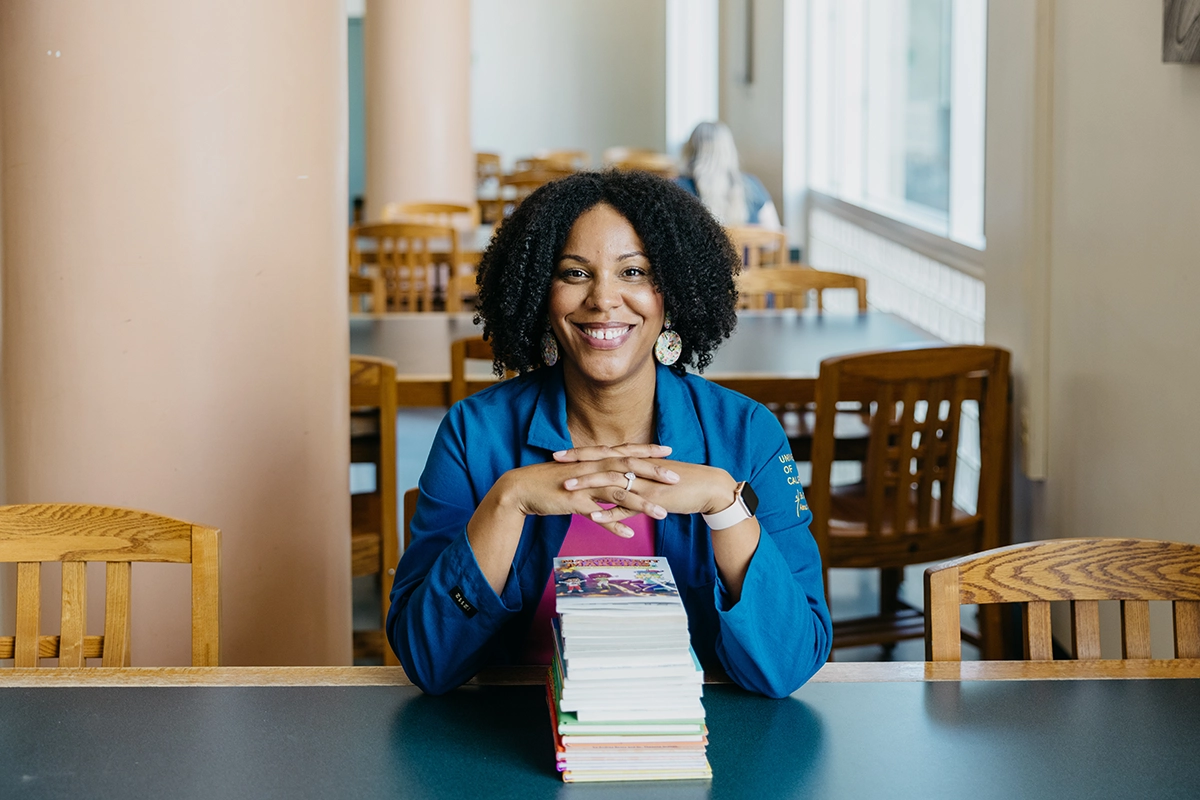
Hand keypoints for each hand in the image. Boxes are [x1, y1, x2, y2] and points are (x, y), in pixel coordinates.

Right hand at [495, 443, 679, 537]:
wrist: (522, 488)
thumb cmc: (551, 481)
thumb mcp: (578, 473)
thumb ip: (597, 473)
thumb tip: (613, 476)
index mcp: (594, 460)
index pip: (626, 452)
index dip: (647, 451)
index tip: (669, 451)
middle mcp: (592, 469)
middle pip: (628, 468)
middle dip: (654, 473)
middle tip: (676, 478)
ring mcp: (584, 486)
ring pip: (618, 493)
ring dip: (642, 504)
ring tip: (662, 513)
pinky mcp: (575, 503)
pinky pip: (598, 516)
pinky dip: (614, 525)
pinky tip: (629, 534)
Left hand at [553, 447, 738, 526]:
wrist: (709, 488)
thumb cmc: (682, 482)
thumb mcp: (654, 476)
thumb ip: (636, 475)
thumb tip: (619, 478)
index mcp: (636, 461)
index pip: (604, 453)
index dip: (581, 452)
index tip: (560, 452)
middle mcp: (638, 468)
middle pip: (603, 462)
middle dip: (577, 462)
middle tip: (554, 461)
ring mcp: (645, 484)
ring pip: (611, 482)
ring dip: (588, 485)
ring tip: (565, 488)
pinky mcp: (653, 500)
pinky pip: (628, 507)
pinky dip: (610, 513)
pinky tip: (593, 517)